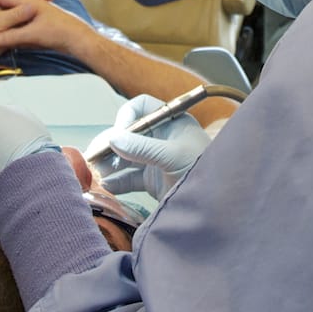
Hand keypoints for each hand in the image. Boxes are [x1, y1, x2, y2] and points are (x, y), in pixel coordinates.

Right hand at [0, 0, 94, 61]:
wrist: (78, 38)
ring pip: (14, 8)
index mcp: (28, 2)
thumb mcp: (31, 35)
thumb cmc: (59, 32)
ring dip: (2, 10)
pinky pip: (20, 17)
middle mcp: (31, 3)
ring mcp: (36, 10)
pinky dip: (11, 20)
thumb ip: (11, 36)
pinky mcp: (40, 20)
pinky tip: (7, 28)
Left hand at [0, 0, 53, 66]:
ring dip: (31, 18)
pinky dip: (26, 30)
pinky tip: (34, 33)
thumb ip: (14, 15)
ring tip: (45, 18)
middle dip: (34, 4)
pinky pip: (18, 31)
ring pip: (20, 18)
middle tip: (49, 5)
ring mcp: (0, 24)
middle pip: (20, 5)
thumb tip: (31, 6)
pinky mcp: (1, 37)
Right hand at [88, 94, 209, 199]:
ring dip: (109, 164)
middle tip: (94, 158)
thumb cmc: (202, 170)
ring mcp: (155, 159)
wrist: (218, 203)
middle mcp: (161, 138)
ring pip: (125, 157)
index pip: (142, 108)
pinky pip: (128, 178)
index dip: (127, 117)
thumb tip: (113, 139)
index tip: (118, 134)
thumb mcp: (173, 156)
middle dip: (111, 144)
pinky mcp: (152, 180)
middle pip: (128, 134)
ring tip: (97, 174)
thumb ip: (143, 148)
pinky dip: (116, 182)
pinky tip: (106, 186)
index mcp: (171, 122)